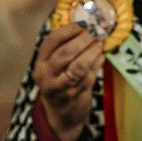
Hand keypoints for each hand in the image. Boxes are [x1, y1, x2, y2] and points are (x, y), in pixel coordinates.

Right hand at [34, 24, 102, 140]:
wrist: (60, 116)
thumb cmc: (60, 84)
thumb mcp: (54, 67)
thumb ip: (64, 50)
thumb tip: (85, 27)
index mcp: (40, 64)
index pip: (50, 42)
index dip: (67, 31)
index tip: (82, 24)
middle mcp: (46, 76)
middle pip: (64, 54)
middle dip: (82, 41)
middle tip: (95, 33)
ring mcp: (59, 89)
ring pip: (77, 68)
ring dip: (91, 53)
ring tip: (100, 44)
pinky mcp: (73, 98)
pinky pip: (87, 79)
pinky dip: (96, 66)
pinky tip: (101, 58)